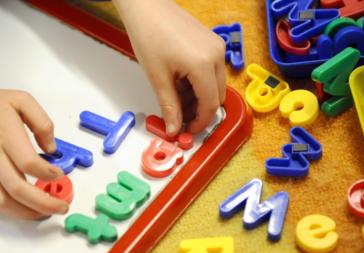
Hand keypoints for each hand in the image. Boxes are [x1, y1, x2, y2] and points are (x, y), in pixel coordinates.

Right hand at [0, 67, 66, 219]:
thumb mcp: (21, 100)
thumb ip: (42, 122)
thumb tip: (52, 149)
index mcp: (6, 136)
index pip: (29, 163)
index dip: (48, 174)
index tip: (60, 175)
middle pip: (18, 189)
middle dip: (44, 203)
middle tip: (61, 207)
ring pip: (3, 202)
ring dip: (26, 212)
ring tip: (43, 212)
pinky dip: (5, 210)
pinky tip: (19, 208)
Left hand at [114, 0, 225, 134]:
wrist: (147, 7)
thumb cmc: (149, 34)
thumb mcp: (157, 77)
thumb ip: (169, 106)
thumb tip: (174, 128)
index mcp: (203, 64)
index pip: (210, 104)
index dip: (199, 122)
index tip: (188, 130)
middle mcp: (216, 54)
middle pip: (216, 96)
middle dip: (199, 111)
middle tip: (179, 117)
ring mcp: (216, 47)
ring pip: (214, 84)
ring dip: (198, 97)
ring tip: (175, 98)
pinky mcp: (212, 42)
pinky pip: (211, 70)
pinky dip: (198, 82)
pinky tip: (180, 83)